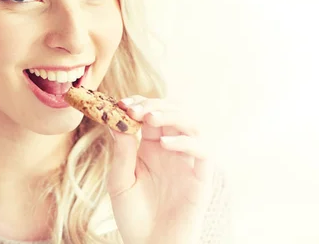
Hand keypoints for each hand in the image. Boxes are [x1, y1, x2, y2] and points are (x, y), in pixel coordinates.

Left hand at [108, 96, 213, 243]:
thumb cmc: (133, 216)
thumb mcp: (119, 182)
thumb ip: (121, 153)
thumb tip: (115, 120)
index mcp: (151, 148)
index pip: (151, 114)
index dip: (139, 104)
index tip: (122, 103)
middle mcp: (171, 151)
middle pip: (174, 113)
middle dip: (155, 104)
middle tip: (135, 108)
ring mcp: (187, 163)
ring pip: (192, 125)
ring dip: (172, 115)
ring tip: (150, 117)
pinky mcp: (201, 179)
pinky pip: (203, 152)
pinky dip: (186, 142)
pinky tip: (164, 144)